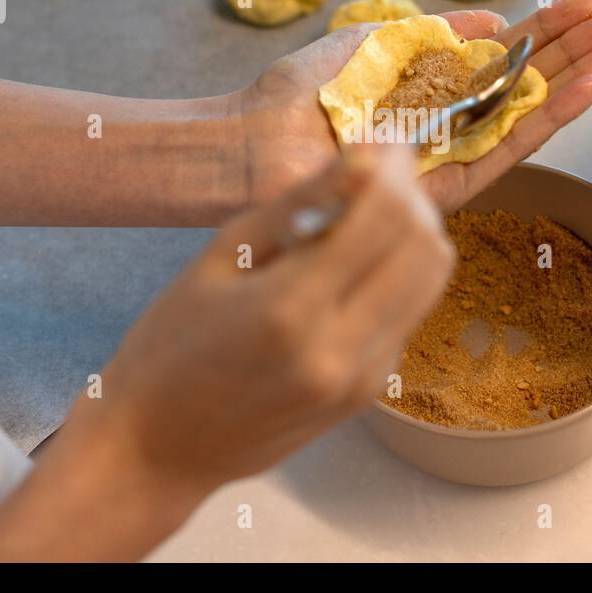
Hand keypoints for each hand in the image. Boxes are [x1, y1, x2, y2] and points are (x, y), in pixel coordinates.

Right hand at [85, 143, 453, 497]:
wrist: (159, 450)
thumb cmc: (170, 347)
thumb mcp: (221, 257)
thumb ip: (300, 206)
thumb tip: (365, 159)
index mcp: (292, 310)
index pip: (386, 217)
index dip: (393, 168)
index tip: (380, 143)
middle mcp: (341, 351)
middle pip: (426, 248)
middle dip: (412, 196)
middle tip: (378, 173)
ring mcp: (362, 379)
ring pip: (432, 281)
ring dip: (415, 233)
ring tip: (369, 213)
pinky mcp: (368, 394)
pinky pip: (408, 314)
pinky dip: (397, 275)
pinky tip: (354, 266)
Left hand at [231, 0, 591, 210]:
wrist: (251, 145)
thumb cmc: (296, 96)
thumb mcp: (371, 44)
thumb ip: (432, 35)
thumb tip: (492, 23)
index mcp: (432, 89)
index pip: (505, 57)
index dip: (550, 32)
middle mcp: (449, 125)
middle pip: (528, 86)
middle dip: (579, 54)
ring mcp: (450, 155)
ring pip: (528, 115)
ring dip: (580, 82)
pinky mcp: (444, 188)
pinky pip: (504, 148)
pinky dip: (547, 117)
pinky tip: (586, 88)